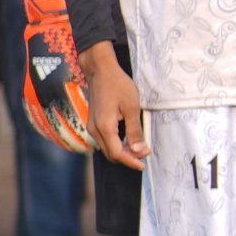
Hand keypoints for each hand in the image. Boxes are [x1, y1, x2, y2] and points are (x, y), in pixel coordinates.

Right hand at [83, 44, 147, 169]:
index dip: (130, 161)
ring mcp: (92, 126)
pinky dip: (116, 144)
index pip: (117, 154)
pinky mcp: (93, 122)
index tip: (143, 164)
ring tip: (138, 149)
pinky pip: (104, 140)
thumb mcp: (132, 107)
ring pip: (107, 148)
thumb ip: (135, 131)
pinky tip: (127, 140)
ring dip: (122, 152)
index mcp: (104, 127)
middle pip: (111, 154)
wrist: (101, 71)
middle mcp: (95, 130)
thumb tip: (139, 151)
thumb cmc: (118, 85)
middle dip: (127, 158)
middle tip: (144, 155)